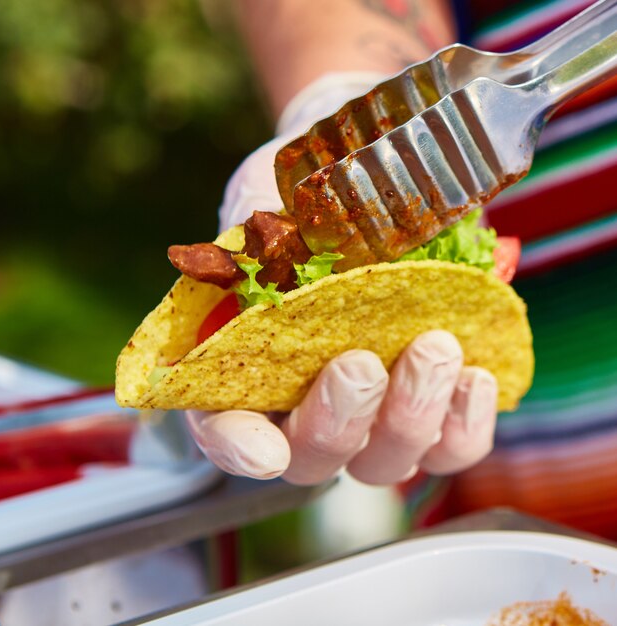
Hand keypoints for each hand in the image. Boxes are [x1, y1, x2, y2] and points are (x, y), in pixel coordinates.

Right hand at [187, 74, 498, 484]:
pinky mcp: (434, 409)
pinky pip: (451, 447)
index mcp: (250, 366)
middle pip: (312, 458)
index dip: (238, 448)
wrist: (380, 201)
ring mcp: (373, 418)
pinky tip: (473, 374)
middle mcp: (308, 407)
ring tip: (434, 348)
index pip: (224, 427)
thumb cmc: (311, 209)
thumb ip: (258, 220)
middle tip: (359, 363)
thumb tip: (269, 230)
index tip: (264, 450)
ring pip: (384, 461)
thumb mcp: (270, 194)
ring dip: (409, 417)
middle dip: (336, 422)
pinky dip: (463, 423)